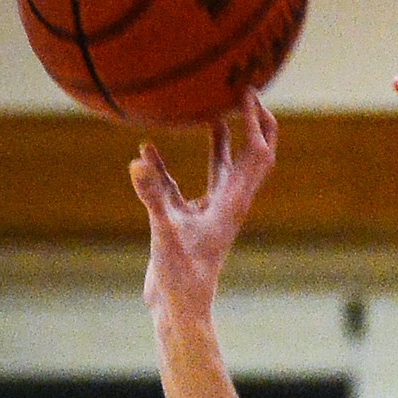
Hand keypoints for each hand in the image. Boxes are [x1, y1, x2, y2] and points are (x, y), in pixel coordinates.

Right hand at [129, 89, 277, 318]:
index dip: (255, 120)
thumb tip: (139, 159)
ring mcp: (210, 212)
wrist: (179, 308)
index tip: (246, 90)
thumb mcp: (164, 231)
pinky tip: (147, 150)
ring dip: (221, 139)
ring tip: (212, 107)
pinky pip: (182, 185)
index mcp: (233, 202)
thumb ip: (153, 194)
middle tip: (244, 91)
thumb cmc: (181, 276)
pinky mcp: (189, 220)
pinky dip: (169, 166)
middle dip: (253, 124)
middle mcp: (228, 203)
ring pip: (222, 167)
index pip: (257, 152)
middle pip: (254, 156)